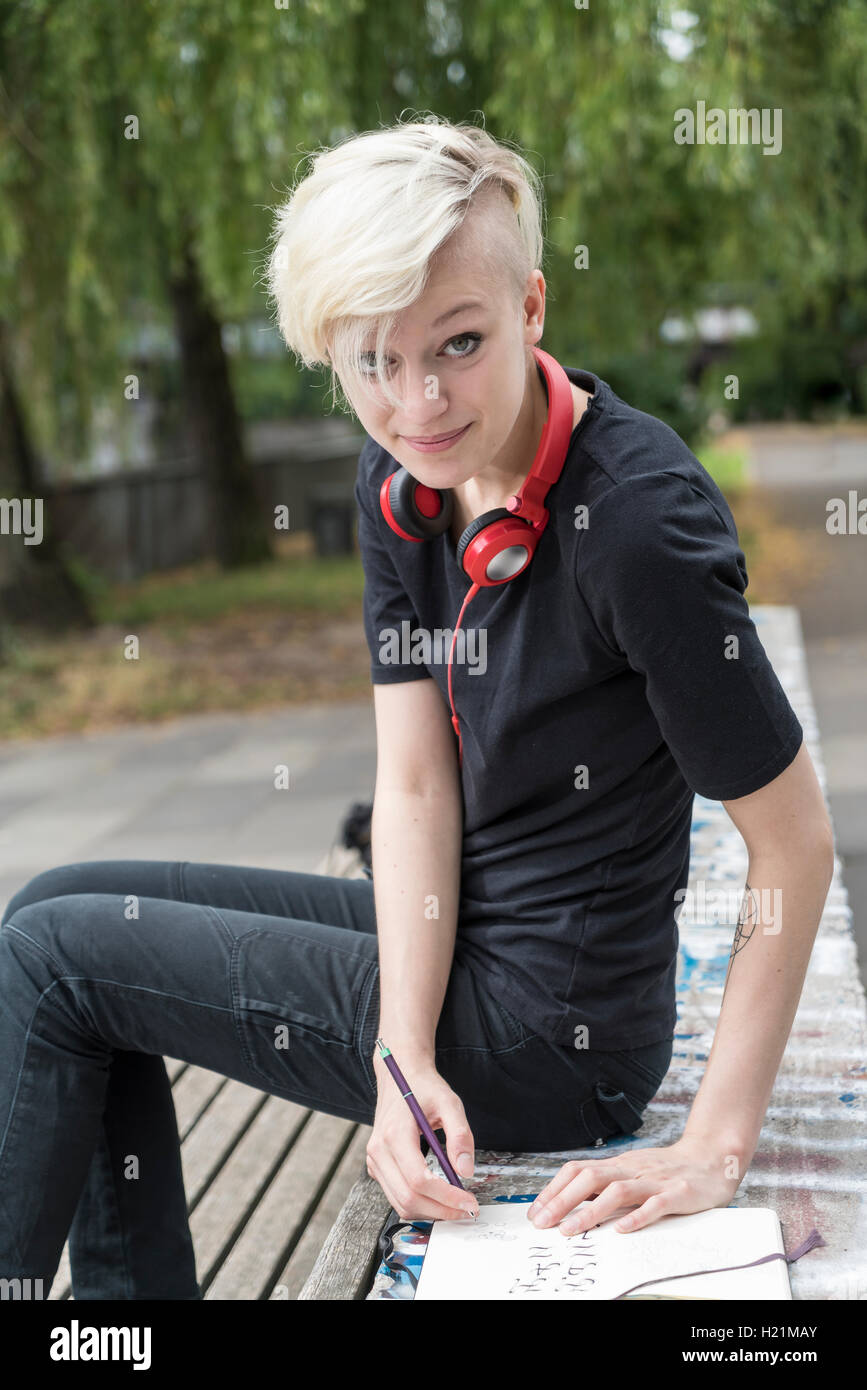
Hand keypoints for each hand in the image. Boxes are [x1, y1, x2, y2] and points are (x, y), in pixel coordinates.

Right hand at [366, 1052, 478, 1222]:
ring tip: (455, 1207)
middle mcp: (378, 1150)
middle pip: (408, 1198)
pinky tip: (438, 1197)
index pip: (419, 1180)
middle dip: (441, 1210)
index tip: (469, 1202)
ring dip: (430, 1212)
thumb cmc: (423, 1088)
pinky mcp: (377, 1167)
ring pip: (400, 1203)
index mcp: (394, 1133)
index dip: (446, 1197)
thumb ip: (460, 1136)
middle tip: (467, 1210)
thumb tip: (465, 1171)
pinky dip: (418, 1204)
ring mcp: (374, 1160)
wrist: (399, 1075)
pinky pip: (396, 1196)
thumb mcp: (450, 1103)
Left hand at [526, 1135, 743, 1235]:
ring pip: (617, 1191)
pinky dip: (637, 1217)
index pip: (578, 1170)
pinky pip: (656, 1205)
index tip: (536, 1211)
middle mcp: (633, 1169)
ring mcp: (655, 1180)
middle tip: (542, 1223)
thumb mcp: (633, 1172)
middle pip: (591, 1178)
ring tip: (570, 1229)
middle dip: (562, 1200)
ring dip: (590, 1211)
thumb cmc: (667, 1171)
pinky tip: (621, 1230)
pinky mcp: (678, 1194)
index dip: (555, 1189)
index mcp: (619, 1164)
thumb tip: (570, 1203)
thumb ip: (607, 1185)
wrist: (712, 1158)